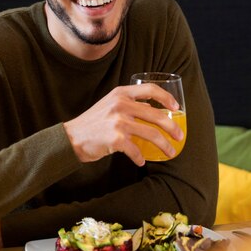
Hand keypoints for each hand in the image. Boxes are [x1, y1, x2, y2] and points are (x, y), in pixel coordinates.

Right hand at [63, 84, 183, 165]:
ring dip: (164, 145)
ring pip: (151, 134)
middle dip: (172, 127)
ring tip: (170, 152)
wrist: (71, 138)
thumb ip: (128, 104)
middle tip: (179, 136)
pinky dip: (140, 157)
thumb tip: (152, 112)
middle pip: (156, 115)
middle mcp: (121, 105)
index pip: (150, 89)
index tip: (176, 107)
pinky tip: (141, 161)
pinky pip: (136, 150)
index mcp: (121, 93)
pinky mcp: (116, 139)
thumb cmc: (93, 123)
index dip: (166, 97)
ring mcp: (119, 122)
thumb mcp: (109, 105)